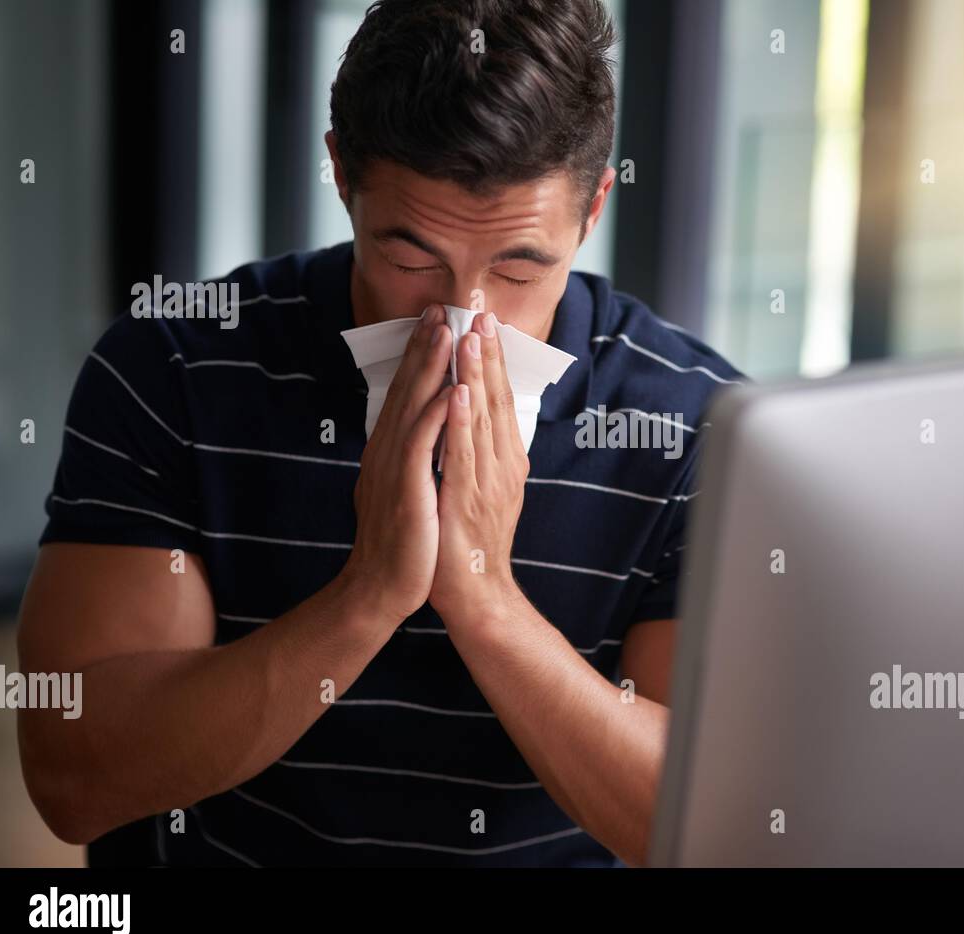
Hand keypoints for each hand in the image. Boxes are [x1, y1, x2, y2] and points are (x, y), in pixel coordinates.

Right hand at [339, 305, 453, 626]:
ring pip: (413, 408)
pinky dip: (435, 415)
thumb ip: (414, 458)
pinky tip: (449, 390)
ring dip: (430, 368)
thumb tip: (428, 431)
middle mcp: (387, 453)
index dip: (421, 357)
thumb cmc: (403, 544)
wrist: (382, 590)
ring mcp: (393, 470)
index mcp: (390, 452)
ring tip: (447, 332)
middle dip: (425, 348)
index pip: (407, 394)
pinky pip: (421, 446)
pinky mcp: (406, 491)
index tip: (438, 323)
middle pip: (407, 390)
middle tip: (441, 309)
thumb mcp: (407, 490)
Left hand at [429, 311, 529, 626]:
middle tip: (481, 310)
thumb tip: (473, 414)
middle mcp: (503, 464)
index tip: (484, 320)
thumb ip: (479, 451)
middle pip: (495, 398)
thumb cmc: (470, 542)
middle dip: (487, 352)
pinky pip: (464, 453)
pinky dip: (462, 421)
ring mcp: (488, 482)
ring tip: (471, 335)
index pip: (497, 398)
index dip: (491, 358)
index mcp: (505, 459)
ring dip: (477, 374)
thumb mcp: (481, 486)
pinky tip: (459, 392)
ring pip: (483, 418)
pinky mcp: (468, 500)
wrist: (476, 594)